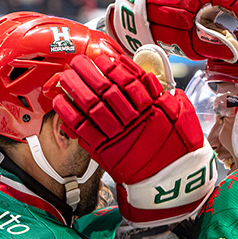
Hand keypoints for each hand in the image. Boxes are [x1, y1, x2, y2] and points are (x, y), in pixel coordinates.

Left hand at [53, 53, 214, 224]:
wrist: (170, 180)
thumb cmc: (176, 146)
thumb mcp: (177, 110)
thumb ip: (161, 87)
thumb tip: (146, 62)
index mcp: (152, 106)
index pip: (126, 78)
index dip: (111, 66)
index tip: (100, 57)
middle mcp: (133, 119)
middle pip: (105, 89)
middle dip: (88, 73)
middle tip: (76, 62)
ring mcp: (117, 135)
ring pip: (90, 107)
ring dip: (75, 89)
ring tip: (65, 77)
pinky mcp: (103, 151)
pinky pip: (81, 129)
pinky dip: (68, 114)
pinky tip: (60, 102)